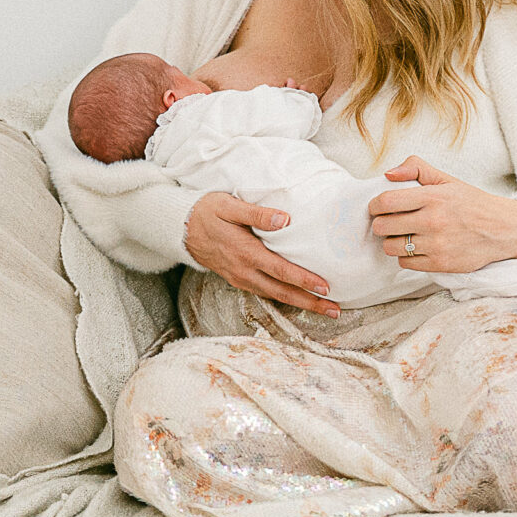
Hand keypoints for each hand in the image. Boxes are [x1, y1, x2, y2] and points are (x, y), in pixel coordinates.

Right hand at [184, 192, 338, 315]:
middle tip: (335, 310)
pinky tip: (298, 299)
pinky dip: (285, 298)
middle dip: (310, 303)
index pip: (281, 270)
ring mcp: (241, 278)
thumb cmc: (207, 212)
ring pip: (275, 296)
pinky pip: (266, 292)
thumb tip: (284, 219)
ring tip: (323, 308)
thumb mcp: (229, 206)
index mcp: (246, 253)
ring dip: (300, 304)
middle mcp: (245, 271)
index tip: (325, 288)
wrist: (182, 229)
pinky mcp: (239, 279)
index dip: (304, 281)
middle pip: (282, 292)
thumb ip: (256, 213)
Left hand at [367, 158, 516, 273]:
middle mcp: (433, 221)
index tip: (377, 207)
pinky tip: (415, 247)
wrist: (503, 229)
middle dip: (381, 224)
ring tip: (402, 235)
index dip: (374, 205)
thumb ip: (417, 168)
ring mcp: (436, 245)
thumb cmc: (472, 203)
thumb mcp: (447, 180)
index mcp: (433, 197)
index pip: (385, 201)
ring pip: (391, 247)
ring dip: (392, 241)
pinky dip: (405, 256)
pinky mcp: (440, 264)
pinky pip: (405, 263)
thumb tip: (388, 174)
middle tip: (388, 222)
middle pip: (383, 226)